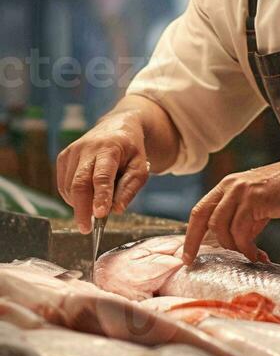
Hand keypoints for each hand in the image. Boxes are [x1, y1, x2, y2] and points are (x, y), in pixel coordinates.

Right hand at [56, 111, 150, 233]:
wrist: (116, 127)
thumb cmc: (130, 151)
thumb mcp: (141, 167)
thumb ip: (130, 188)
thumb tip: (116, 210)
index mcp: (109, 148)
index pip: (102, 176)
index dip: (100, 197)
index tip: (100, 216)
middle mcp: (87, 148)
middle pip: (79, 183)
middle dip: (81, 209)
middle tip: (86, 229)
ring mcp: (72, 152)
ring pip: (69, 186)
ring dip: (79, 204)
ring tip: (94, 209)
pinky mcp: (63, 157)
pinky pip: (63, 184)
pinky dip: (72, 198)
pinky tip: (85, 199)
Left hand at [183, 155, 279, 265]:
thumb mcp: (257, 204)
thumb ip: (243, 221)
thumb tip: (236, 245)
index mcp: (227, 186)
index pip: (199, 210)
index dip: (190, 233)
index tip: (187, 254)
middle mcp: (230, 186)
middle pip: (202, 217)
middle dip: (194, 242)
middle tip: (193, 261)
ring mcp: (241, 191)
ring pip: (221, 227)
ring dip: (232, 246)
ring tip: (248, 255)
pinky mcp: (255, 199)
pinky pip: (241, 231)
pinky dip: (247, 248)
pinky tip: (257, 255)